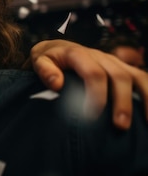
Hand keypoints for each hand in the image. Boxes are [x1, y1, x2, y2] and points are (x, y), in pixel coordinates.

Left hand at [29, 39, 147, 129]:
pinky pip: (143, 79)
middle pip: (119, 76)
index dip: (96, 95)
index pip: (94, 73)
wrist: (57, 49)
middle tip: (119, 126)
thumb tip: (57, 84)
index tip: (91, 116)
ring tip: (146, 124)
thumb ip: (45, 70)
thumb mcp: (39, 60)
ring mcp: (114, 62)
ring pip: (137, 76)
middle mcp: (100, 56)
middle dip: (122, 102)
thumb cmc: (48, 59)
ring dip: (145, 99)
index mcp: (78, 53)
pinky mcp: (123, 68)